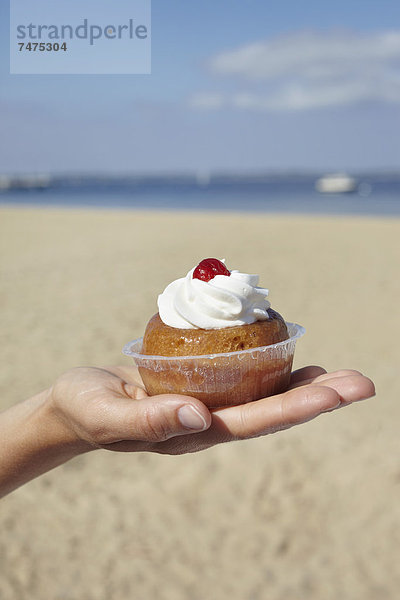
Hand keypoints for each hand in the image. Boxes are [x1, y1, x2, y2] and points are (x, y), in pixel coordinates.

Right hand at [49, 365, 374, 454]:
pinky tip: (289, 351)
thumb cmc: (88, 411)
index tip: (335, 394)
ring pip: (265, 393)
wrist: (79, 403)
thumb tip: (201, 416)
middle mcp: (211, 420)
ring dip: (306, 384)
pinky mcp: (202, 384)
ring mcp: (209, 403)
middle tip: (363, 383)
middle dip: (319, 397)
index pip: (255, 421)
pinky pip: (244, 374)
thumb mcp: (109, 417)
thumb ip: (150, 421)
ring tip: (343, 375)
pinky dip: (271, 363)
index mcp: (194, 433)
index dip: (296, 406)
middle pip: (273, 410)